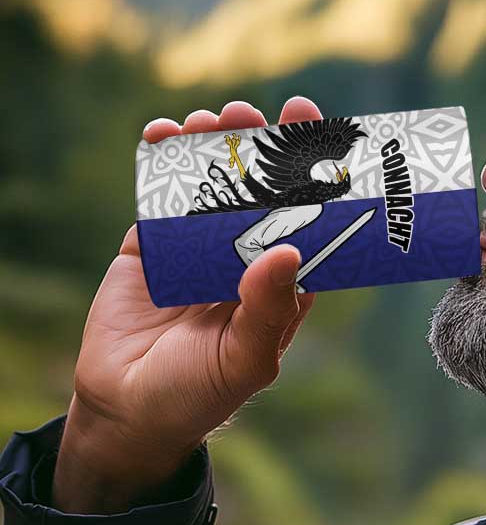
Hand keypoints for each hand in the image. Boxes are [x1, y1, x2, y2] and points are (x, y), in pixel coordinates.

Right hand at [52, 97, 322, 513]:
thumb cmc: (200, 393)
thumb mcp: (245, 359)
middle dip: (263, 148)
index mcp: (281, 284)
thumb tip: (289, 251)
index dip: (314, 179)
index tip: (319, 133)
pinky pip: (161, 195)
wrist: (128, 411)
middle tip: (260, 113)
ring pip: (213, 184)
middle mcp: (245, 258)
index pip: (307, 222)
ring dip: (215, 146)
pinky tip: (165, 134)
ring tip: (214, 120)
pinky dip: (163, 160)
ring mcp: (199, 248)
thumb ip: (268, 310)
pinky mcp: (152, 245)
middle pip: (262, 191)